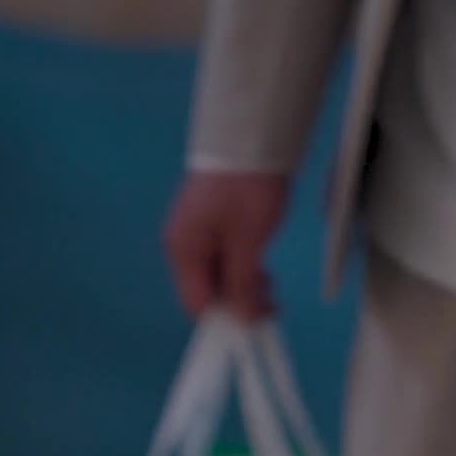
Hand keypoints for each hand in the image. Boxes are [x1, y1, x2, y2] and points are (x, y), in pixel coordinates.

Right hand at [164, 172, 290, 320]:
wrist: (252, 133)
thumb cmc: (247, 187)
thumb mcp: (248, 241)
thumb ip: (242, 285)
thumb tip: (244, 321)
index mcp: (183, 250)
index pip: (197, 303)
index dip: (225, 318)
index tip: (256, 321)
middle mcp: (183, 244)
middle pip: (207, 290)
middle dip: (237, 301)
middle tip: (272, 302)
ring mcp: (196, 232)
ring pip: (217, 275)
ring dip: (243, 285)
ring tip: (271, 283)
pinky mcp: (211, 221)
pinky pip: (223, 257)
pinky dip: (242, 267)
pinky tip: (261, 265)